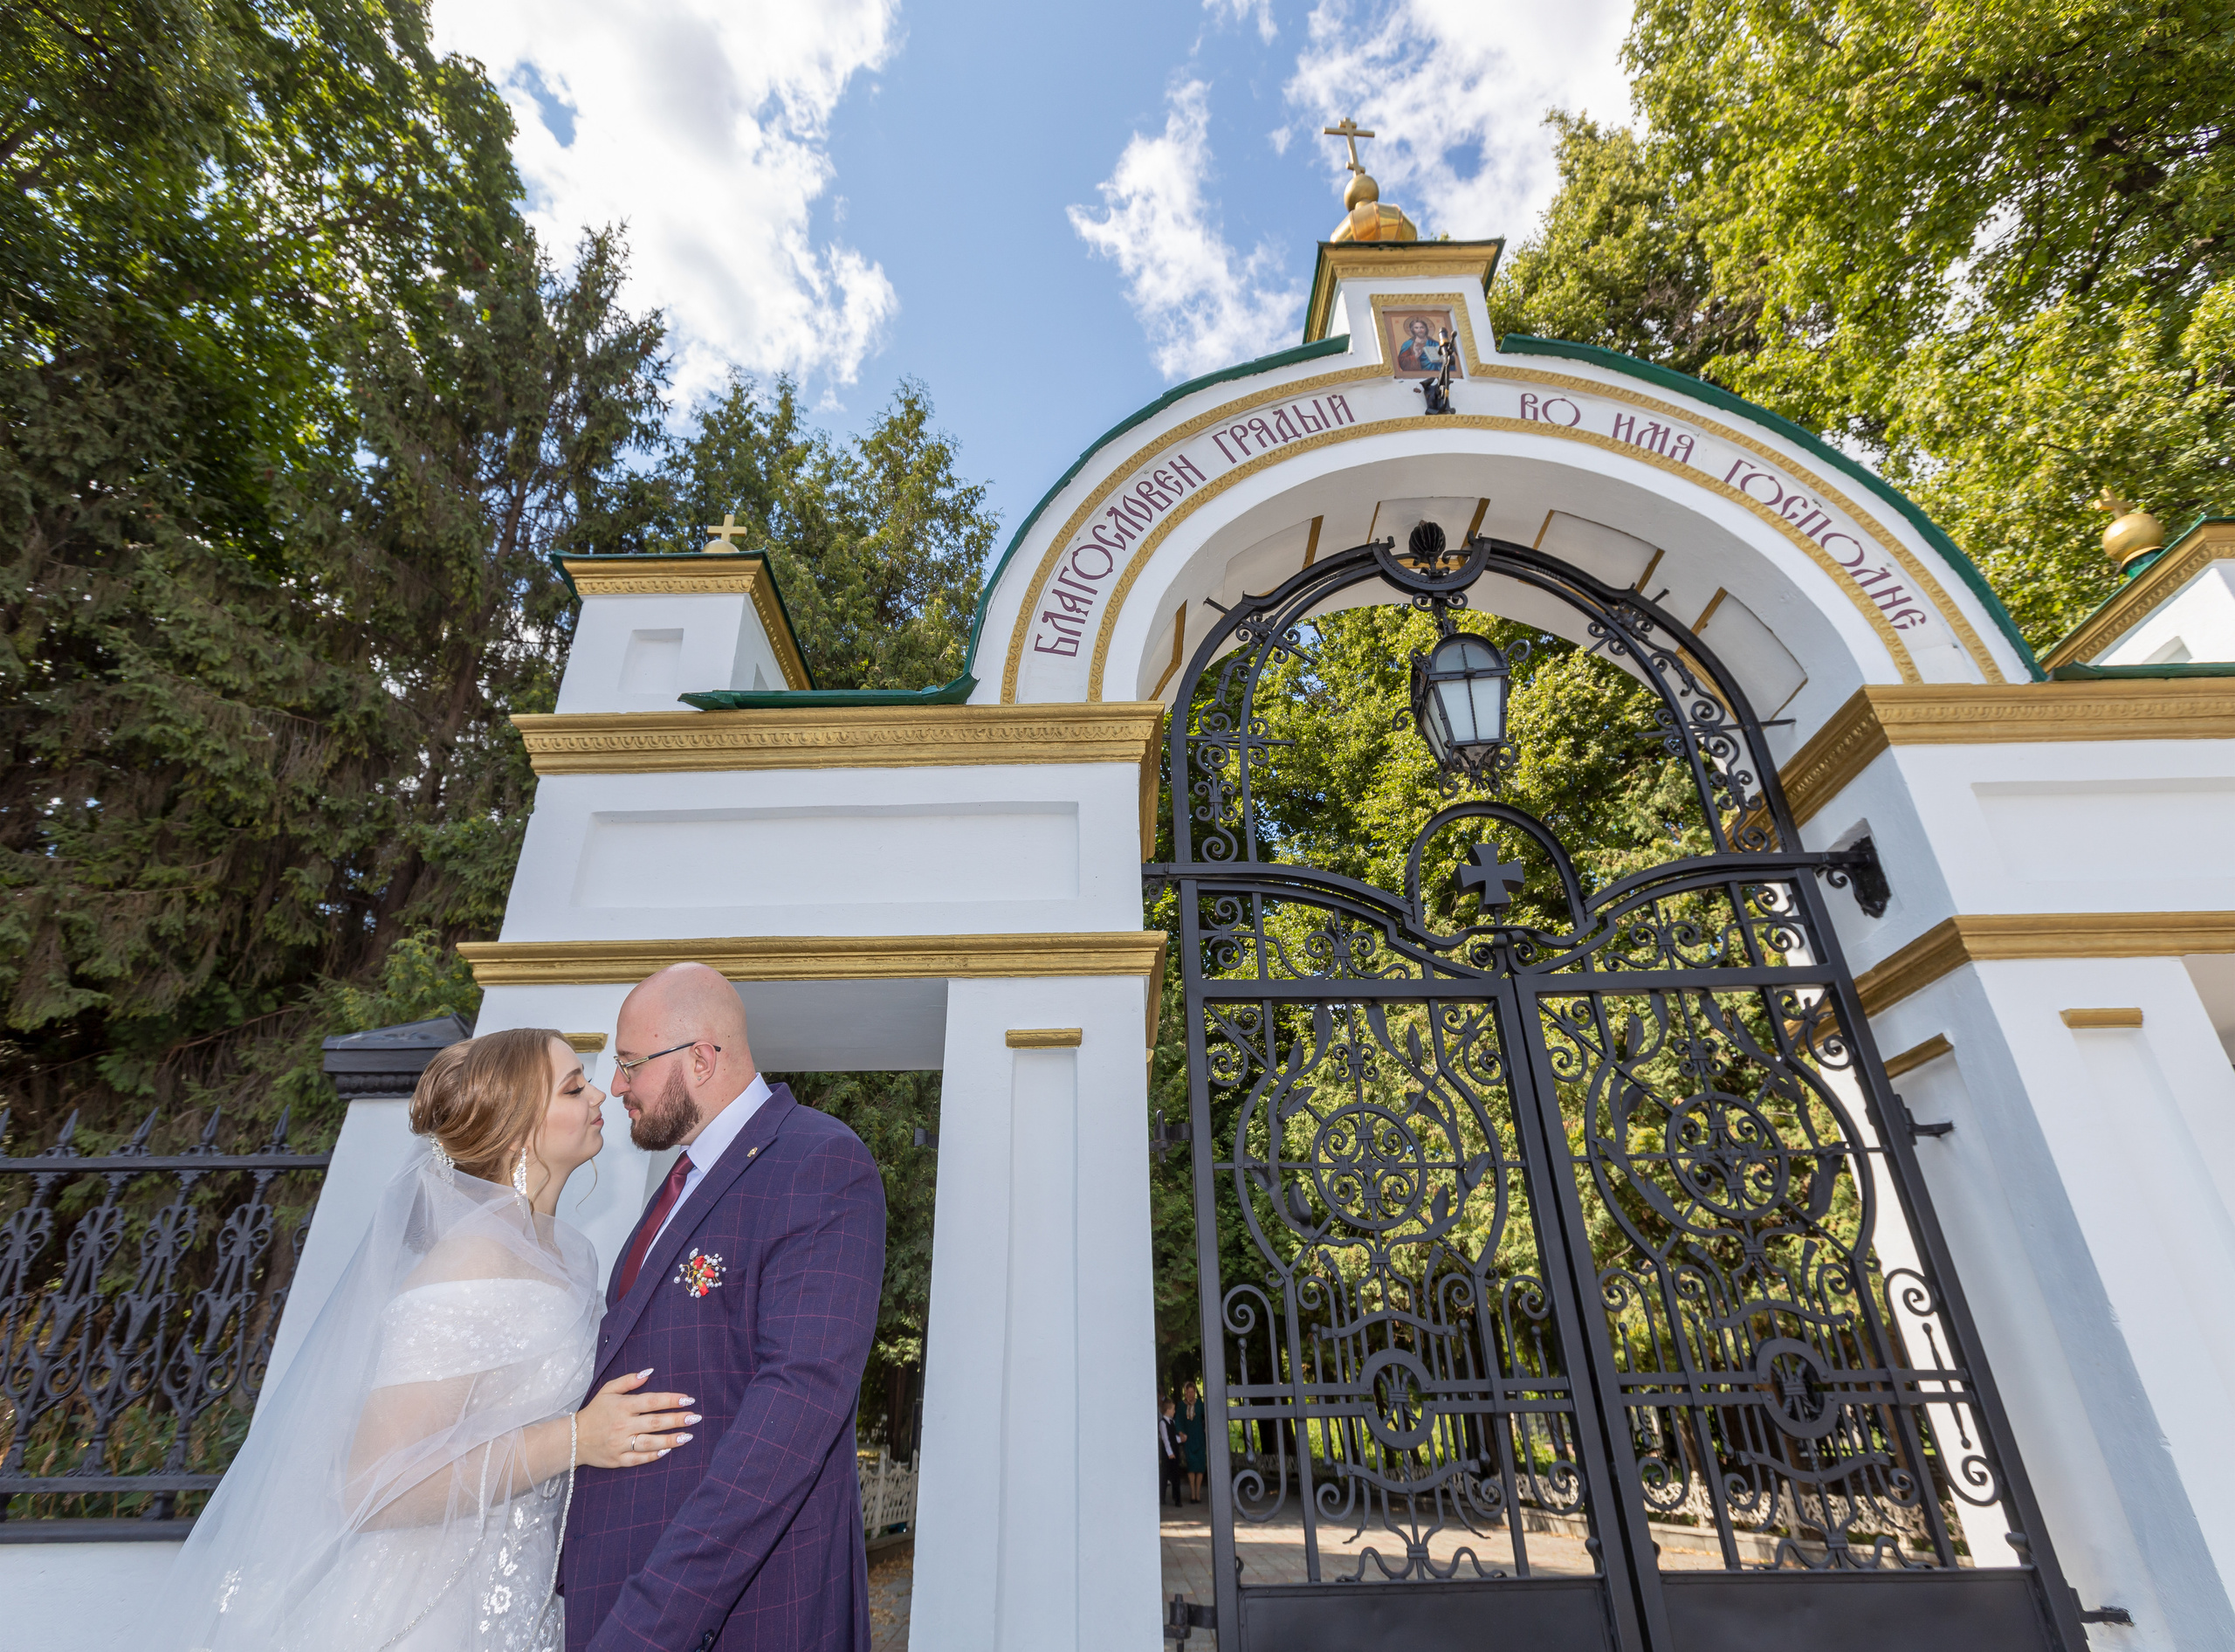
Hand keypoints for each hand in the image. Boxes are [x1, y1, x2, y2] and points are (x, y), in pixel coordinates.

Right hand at [575, 1368, 697, 1468]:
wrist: (573, 1438)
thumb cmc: (595, 1411)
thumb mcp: (608, 1390)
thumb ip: (629, 1381)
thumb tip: (649, 1372)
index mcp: (622, 1406)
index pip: (651, 1401)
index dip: (671, 1400)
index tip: (688, 1399)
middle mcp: (622, 1425)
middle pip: (654, 1422)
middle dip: (677, 1419)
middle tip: (695, 1417)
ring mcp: (620, 1443)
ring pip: (649, 1442)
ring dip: (670, 1439)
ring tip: (688, 1436)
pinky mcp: (618, 1459)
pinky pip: (638, 1458)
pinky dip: (653, 1456)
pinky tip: (667, 1451)